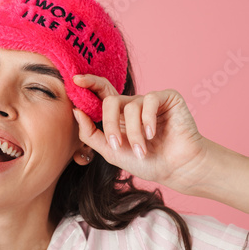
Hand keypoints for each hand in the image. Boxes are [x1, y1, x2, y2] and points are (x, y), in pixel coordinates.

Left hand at [72, 74, 208, 193]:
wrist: (176, 169)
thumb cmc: (144, 162)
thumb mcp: (111, 151)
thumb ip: (90, 133)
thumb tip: (75, 111)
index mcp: (117, 115)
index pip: (101, 93)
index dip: (89, 83)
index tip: (75, 80)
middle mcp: (132, 105)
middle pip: (110, 101)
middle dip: (110, 124)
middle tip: (116, 145)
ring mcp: (149, 101)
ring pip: (130, 107)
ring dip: (134, 133)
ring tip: (141, 151)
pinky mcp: (167, 98)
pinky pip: (150, 100)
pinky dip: (148, 120)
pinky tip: (153, 134)